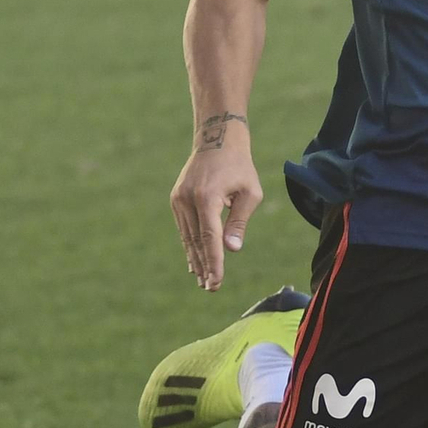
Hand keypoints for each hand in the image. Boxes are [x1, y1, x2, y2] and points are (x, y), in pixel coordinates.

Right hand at [170, 113, 260, 289]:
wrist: (217, 138)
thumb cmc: (240, 166)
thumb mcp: (250, 192)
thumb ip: (240, 221)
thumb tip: (232, 249)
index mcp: (207, 198)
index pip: (210, 239)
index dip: (213, 263)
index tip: (216, 282)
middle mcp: (187, 200)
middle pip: (196, 242)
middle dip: (204, 267)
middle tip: (211, 289)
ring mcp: (179, 199)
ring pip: (188, 237)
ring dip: (196, 259)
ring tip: (203, 281)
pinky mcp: (176, 199)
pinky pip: (184, 228)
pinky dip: (190, 245)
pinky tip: (195, 262)